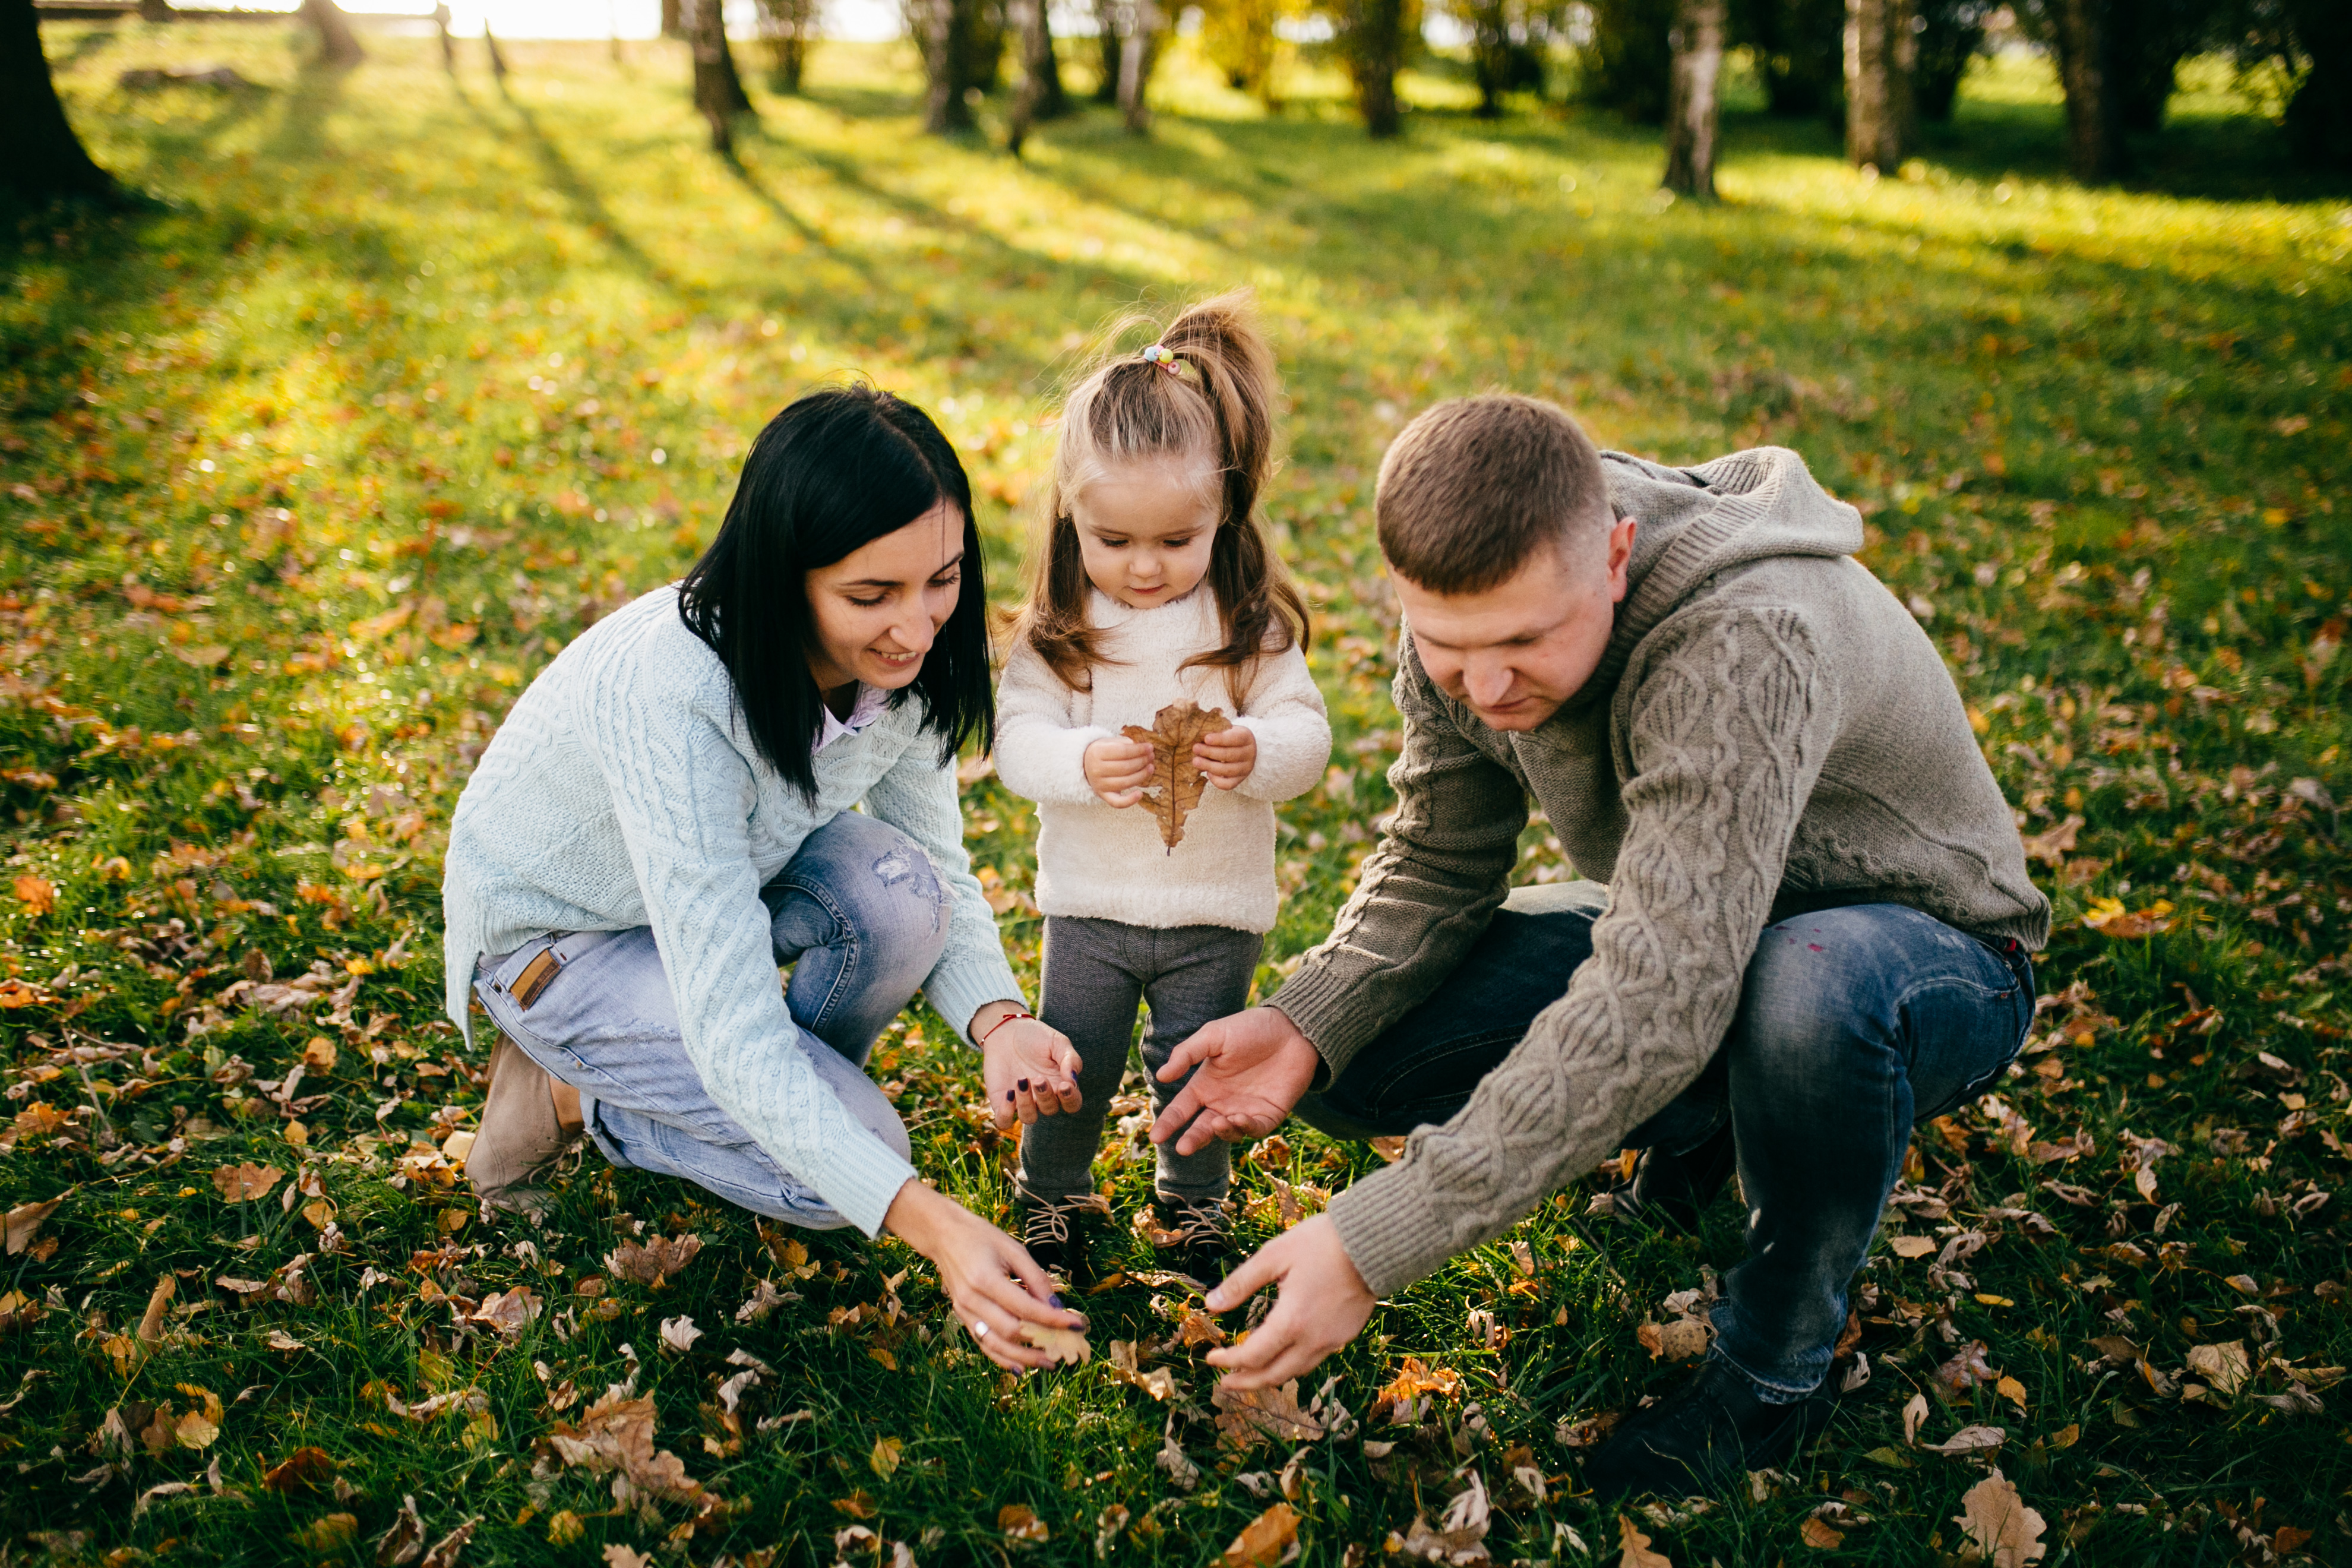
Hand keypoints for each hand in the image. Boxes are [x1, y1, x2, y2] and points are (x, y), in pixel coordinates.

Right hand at [883, 1179, 1084, 1372]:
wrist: (943, 1236)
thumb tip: (1056, 1306)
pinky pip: (983, 1343)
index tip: (1077, 1326)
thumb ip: (1036, 1278)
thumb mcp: (1013, 1249)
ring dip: (1023, 1358)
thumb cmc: (981, 1237)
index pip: (1026, 1308)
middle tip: (1066, 1348)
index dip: (1053, 1320)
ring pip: (995, 1344)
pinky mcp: (961, 1317)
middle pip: (1010, 1331)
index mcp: (985, 1280)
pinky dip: (1002, 1358)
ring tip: (1048, 1364)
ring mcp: (963, 1311)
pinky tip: (1019, 1367)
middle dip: (1041, 1342)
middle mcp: (972, 1300)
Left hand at [974, 1003, 1082, 1129]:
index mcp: (1059, 1085)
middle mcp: (1042, 1097)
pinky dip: (1006, 1114)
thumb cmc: (1035, 1037)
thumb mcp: (1057, 1041)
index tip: (1065, 1085)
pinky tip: (1008, 1093)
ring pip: (1029, 1118)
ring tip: (1021, 1081)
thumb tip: (1072, 1080)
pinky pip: (1004, 1121)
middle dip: (1045, 1096)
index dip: (1071, 1100)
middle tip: (1038, 1078)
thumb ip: (1070, 1059)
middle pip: (1050, 1110)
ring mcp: (1022, 1101)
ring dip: (1027, 1104)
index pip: (1072, 1104)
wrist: (1005, 1031)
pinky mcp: (1002, 1101)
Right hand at [1082, 736, 1152, 807]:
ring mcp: (1099, 784)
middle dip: (1142, 761)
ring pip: (1125, 783)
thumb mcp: (1110, 742)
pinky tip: (1140, 793)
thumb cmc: (1102, 752)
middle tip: (1151, 757)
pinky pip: (1117, 802)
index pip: (1123, 751)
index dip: (1139, 750)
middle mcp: (1097, 769)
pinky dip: (1130, 800)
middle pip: (1126, 767)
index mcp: (1098, 752)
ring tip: (1150, 768)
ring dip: (1142, 775)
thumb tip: (1145, 748)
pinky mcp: (1103, 795)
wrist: (1086, 764)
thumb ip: (1126, 743)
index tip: (1150, 747)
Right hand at [1150, 1006, 1319, 1155]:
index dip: (1168, 1123)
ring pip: (1226, 1133)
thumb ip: (1187, 1054)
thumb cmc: (1250, 1028)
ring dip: (1219, 1132)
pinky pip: (1253, 1129)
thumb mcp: (1214, 1035)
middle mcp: (1222, 1102)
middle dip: (1191, 1140)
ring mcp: (1244, 1110)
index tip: (1155, 1137)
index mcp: (1205, 1085)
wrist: (1291, 1029)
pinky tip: (1238, 1119)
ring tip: (1216, 1123)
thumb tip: (1161, 1075)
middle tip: (1181, 1149)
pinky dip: (1244, 1128)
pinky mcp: (1268, 1115)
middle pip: (1201, 1128)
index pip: (1181, 1109)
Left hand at [1194, 724, 1256, 790]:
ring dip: (1209, 766)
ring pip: (1227, 770)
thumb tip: (1199, 735)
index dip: (1220, 739)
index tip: (1206, 738)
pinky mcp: (1239, 780)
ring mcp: (1246, 768)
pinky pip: (1227, 784)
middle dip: (1210, 752)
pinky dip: (1216, 780)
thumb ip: (1215, 731)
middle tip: (1195, 748)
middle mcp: (1249, 754)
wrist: (1240, 748)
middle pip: (1230, 755)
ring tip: (1196, 761)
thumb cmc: (1227, 736)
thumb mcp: (1225, 729)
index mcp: (1246, 737)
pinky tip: (1207, 773)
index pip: (1235, 738)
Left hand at [1203, 1216, 1374, 1389]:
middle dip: (1246, 1382)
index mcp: (1291, 1321)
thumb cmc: (1321, 1243)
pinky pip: (1314, 1359)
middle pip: (1273, 1376)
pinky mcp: (1346, 1334)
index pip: (1252, 1356)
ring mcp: (1333, 1340)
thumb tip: (1211, 1305)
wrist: (1373, 1242)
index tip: (1211, 1358)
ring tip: (1251, 1373)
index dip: (1228, 1361)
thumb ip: (1241, 1284)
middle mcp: (1313, 1339)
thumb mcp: (1273, 1255)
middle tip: (1225, 1382)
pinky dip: (1293, 1365)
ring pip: (1296, 1371)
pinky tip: (1284, 1355)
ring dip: (1270, 1377)